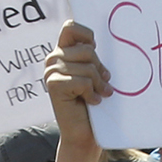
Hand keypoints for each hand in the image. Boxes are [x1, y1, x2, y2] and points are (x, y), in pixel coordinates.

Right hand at [44, 20, 111, 143]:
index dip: (87, 35)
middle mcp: (54, 59)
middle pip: (88, 50)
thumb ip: (94, 57)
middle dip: (100, 69)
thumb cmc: (94, 102)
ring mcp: (51, 72)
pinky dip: (92, 94)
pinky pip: (83, 81)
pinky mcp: (54, 85)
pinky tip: (91, 102)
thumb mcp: (95, 74)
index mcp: (63, 52)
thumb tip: (110, 39)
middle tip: (102, 84)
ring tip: (98, 95)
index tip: (96, 50)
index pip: (72, 27)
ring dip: (98, 84)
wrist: (84, 133)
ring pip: (88, 67)